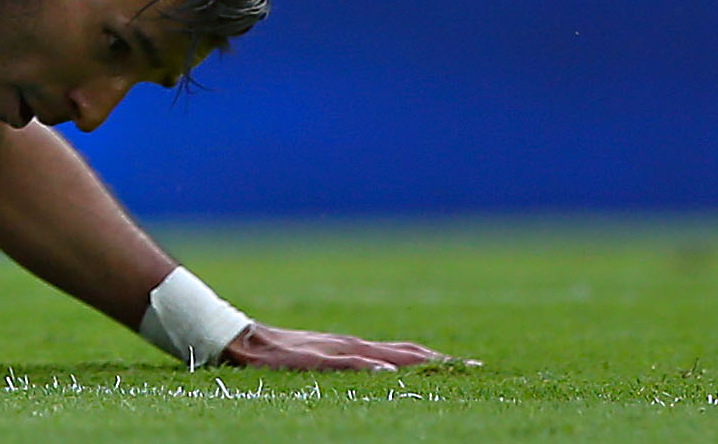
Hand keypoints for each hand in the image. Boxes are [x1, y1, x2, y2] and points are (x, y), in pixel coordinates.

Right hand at [219, 322, 459, 371]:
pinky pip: (346, 363)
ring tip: (446, 367)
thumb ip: (349, 366)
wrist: (240, 341)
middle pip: (405, 352)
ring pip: (384, 354)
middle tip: (476, 368)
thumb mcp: (321, 361)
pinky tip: (388, 372)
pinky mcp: (314, 359)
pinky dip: (369, 366)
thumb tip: (383, 376)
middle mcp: (350, 344)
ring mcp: (333, 350)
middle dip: (439, 360)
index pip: (405, 352)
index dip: (437, 359)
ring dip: (416, 361)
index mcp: (354, 347)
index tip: (470, 366)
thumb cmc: (279, 355)